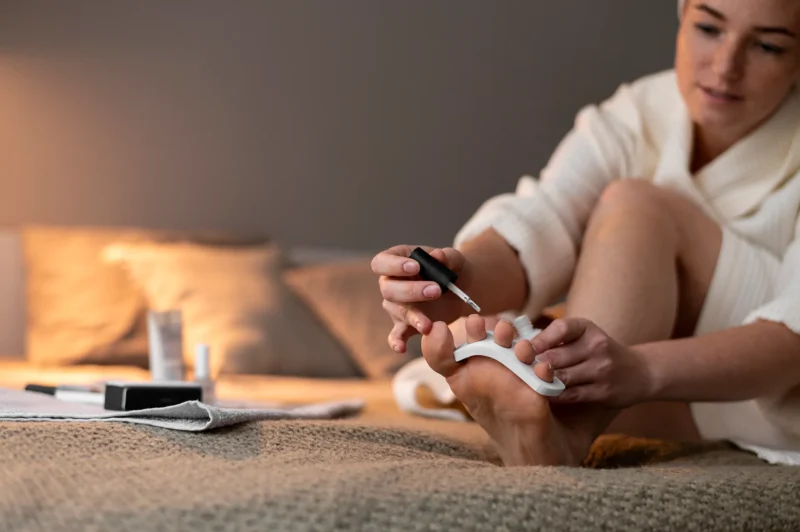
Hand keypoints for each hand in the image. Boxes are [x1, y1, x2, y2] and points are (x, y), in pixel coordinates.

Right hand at [371, 245, 468, 353]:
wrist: (461, 289)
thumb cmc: (451, 268)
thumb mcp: (454, 259)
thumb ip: (447, 256)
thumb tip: (437, 256)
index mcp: (396, 261)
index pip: (381, 262)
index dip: (394, 265)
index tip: (415, 267)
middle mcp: (390, 283)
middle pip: (388, 289)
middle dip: (411, 291)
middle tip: (436, 290)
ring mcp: (396, 306)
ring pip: (396, 311)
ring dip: (413, 317)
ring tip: (429, 324)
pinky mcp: (405, 324)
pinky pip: (396, 335)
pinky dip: (396, 342)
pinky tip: (402, 348)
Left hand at [530, 318, 652, 407]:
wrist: (639, 372)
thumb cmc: (599, 352)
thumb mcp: (583, 336)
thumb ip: (556, 338)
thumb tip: (518, 344)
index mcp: (587, 328)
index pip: (560, 328)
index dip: (538, 340)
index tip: (521, 349)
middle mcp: (597, 345)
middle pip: (555, 357)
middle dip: (534, 365)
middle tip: (516, 372)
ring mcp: (602, 369)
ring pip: (562, 378)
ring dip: (542, 383)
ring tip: (525, 386)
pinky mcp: (604, 391)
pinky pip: (572, 395)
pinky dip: (555, 396)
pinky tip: (545, 397)